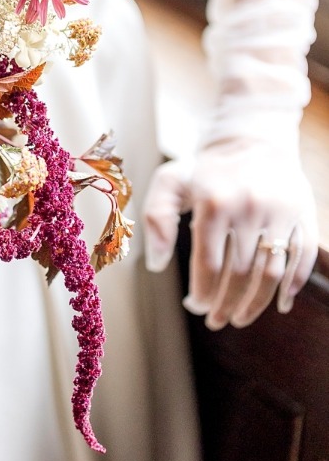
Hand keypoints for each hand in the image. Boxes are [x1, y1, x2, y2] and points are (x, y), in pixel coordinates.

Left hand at [142, 141, 317, 328]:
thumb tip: (157, 266)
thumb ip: (156, 219)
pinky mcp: (303, 215)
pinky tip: (281, 305)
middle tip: (216, 321)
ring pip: (271, 273)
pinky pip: (303, 259)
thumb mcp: (171, 182)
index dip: (201, 293)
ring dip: (256, 304)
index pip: (208, 265)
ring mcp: (279, 213)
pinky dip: (294, 286)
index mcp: (214, 204)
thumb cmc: (205, 169)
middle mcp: (249, 209)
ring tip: (240, 319)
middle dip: (225, 305)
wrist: (251, 139)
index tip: (195, 307)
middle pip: (239, 275)